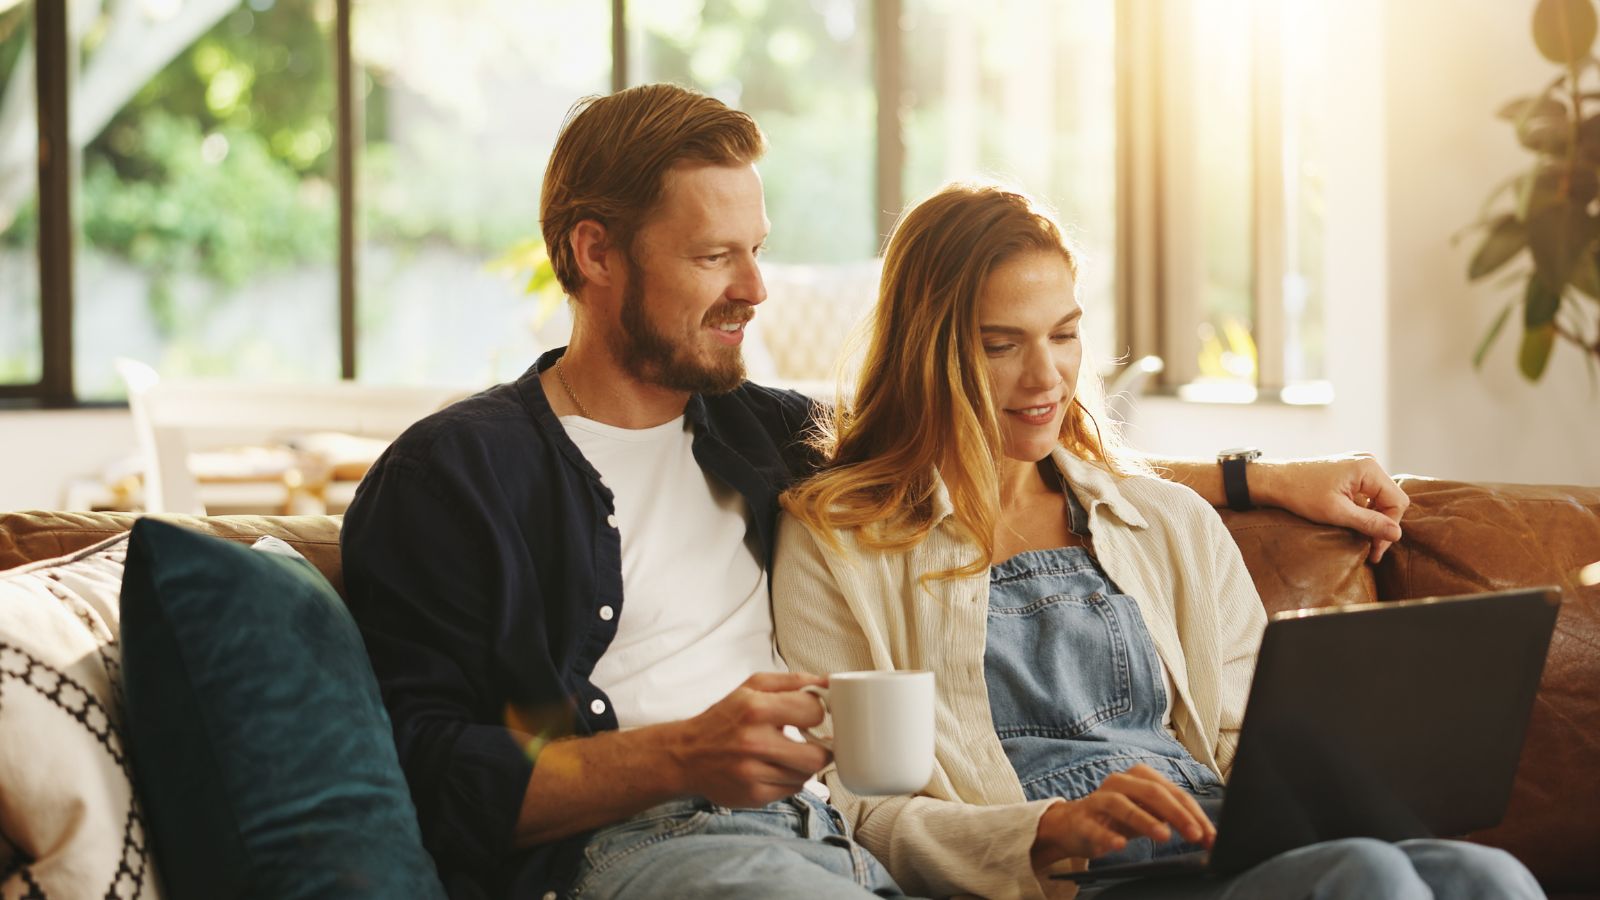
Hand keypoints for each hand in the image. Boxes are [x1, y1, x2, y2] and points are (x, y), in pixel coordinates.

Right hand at [666, 672, 829, 807]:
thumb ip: (793, 682)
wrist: (687, 755)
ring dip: (804, 766)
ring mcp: (752, 772)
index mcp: (755, 708)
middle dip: (821, 749)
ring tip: (789, 755)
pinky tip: (774, 769)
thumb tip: (830, 683)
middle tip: (813, 743)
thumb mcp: (752, 688)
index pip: (813, 712)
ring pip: (806, 776)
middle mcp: (754, 742)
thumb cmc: (725, 718)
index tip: (811, 716)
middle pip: (817, 756)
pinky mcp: (753, 796)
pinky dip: (789, 780)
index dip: (817, 713)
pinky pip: (791, 791)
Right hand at [1031, 764, 1215, 867]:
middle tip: (1195, 835)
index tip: (1210, 835)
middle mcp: (1119, 782)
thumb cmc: (1116, 819)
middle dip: (1177, 814)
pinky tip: (1120, 845)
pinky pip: (1095, 826)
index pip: (1173, 792)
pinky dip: (1108, 835)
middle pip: (1151, 792)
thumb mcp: (1145, 814)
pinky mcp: (1081, 819)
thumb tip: (1203, 831)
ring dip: (1145, 820)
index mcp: (1139, 777)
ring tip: (1164, 836)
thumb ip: (1169, 817)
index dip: (1193, 814)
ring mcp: (1098, 799)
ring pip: (1123, 804)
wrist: (1072, 825)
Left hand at [1253, 453, 1408, 562]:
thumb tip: (1397, 534)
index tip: (1376, 548)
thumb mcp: (1337, 512)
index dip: (1390, 527)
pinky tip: (1352, 525)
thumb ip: (1369, 523)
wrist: (1274, 480)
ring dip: (1372, 520)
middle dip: (1382, 525)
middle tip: (1371, 550)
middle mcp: (1368, 462)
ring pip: (1379, 499)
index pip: (1397, 501)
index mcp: (1368, 468)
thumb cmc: (1301, 493)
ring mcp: (1359, 467)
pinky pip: (1367, 494)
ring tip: (1361, 540)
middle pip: (1390, 499)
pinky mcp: (1350, 473)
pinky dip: (1363, 511)